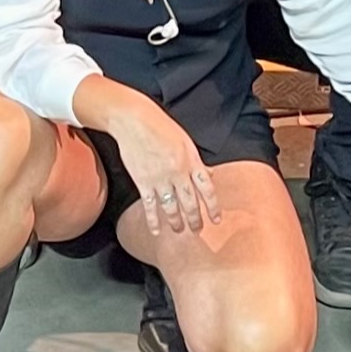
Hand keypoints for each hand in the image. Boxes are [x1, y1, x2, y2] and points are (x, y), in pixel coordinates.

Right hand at [101, 99, 218, 236]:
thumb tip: (210, 174)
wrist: (134, 120)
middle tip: (198, 230)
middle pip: (190, 202)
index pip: (207, 189)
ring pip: (172, 207)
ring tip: (179, 231)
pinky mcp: (143, 182)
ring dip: (177, 222)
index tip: (216, 220)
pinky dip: (154, 220)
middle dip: (195, 219)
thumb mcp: (186, 141)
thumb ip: (197, 161)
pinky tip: (157, 231)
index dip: (213, 207)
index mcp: (191, 161)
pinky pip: (150, 206)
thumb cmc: (161, 127)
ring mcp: (160, 179)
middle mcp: (178, 172)